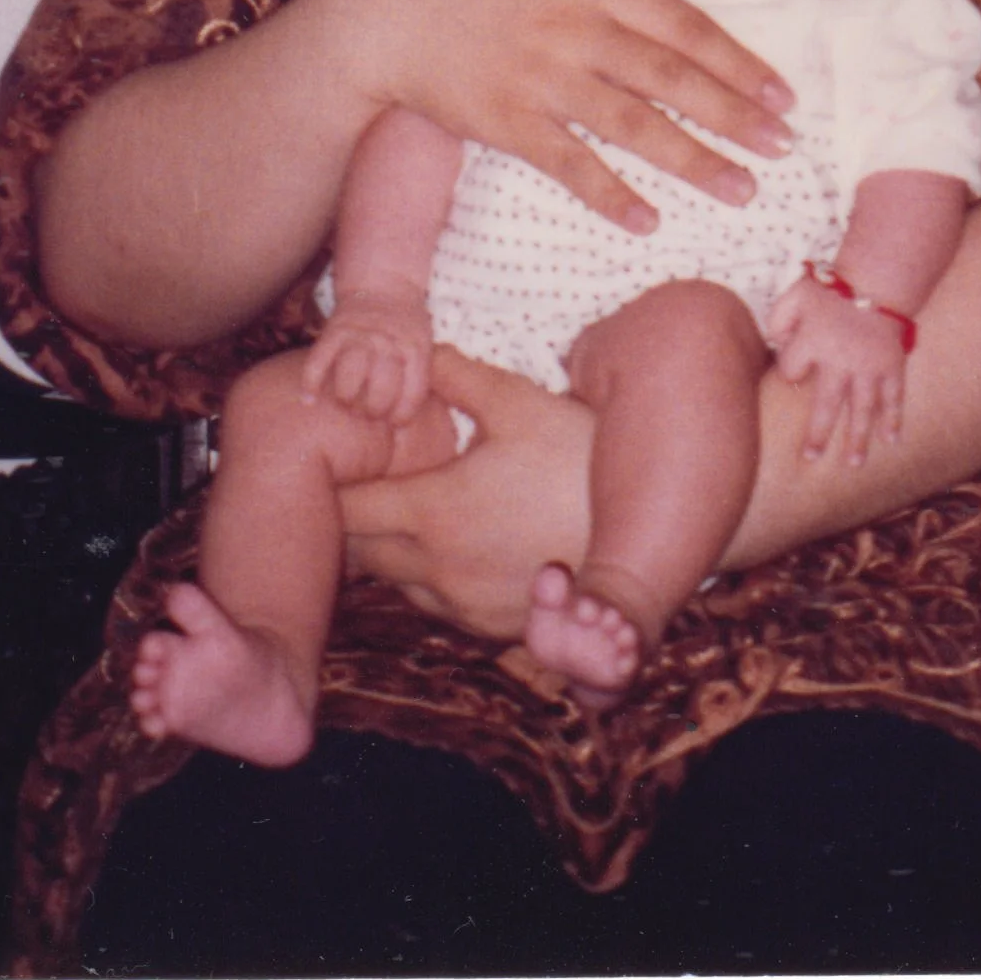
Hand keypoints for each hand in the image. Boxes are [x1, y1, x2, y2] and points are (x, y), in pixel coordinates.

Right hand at [302, 290, 432, 422]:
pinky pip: (318, 361)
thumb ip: (417, 378)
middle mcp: (388, 345)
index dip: (401, 416)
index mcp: (415, 350)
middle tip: (368, 412)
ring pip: (349, 379)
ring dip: (346, 398)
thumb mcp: (423, 344)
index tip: (393, 421)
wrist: (385, 283)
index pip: (412, 394)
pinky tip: (309, 400)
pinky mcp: (335, 331)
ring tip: (346, 402)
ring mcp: (360, 338)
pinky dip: (310, 383)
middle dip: (373, 411)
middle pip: (380, 393)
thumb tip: (401, 424)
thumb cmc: (405, 325)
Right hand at [336, 0, 795, 230]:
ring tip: (739, 189)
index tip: (780, 95)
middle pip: (669, 77)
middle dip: (732, 115)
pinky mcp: (505, 122)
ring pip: (631, 124)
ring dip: (690, 160)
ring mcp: (539, 77)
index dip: (736, 61)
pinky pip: (567, 162)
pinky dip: (608, 192)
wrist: (389, 14)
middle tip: (781, 149)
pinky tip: (647, 219)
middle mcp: (574, 27)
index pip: (683, 23)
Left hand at [342, 349, 592, 638]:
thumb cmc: (578, 458)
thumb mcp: (519, 402)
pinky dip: (433, 580)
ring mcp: (465, 607)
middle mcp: (438, 570)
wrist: (643, 533)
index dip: (338, 487)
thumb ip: (458, 375)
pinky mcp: (492, 627)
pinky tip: (460, 546)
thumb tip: (421, 352)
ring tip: (415, 515)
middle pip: (364, 554)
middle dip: (357, 522)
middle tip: (369, 486)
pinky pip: (439, 606)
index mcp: (434, 513)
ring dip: (394, 554)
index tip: (340, 464)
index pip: (351, 511)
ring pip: (399, 584)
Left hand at [767, 273, 908, 464]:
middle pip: (827, 406)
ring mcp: (869, 367)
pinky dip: (894, 419)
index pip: (792, 370)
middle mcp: (841, 361)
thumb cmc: (833, 291)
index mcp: (814, 343)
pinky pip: (894, 397)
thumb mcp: (796, 295)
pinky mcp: (892, 367)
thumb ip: (777, 319)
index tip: (795, 369)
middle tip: (811, 457)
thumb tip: (774, 346)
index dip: (791, 369)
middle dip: (819, 435)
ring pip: (862, 410)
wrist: (877, 280)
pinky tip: (892, 440)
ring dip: (858, 438)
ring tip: (854, 463)